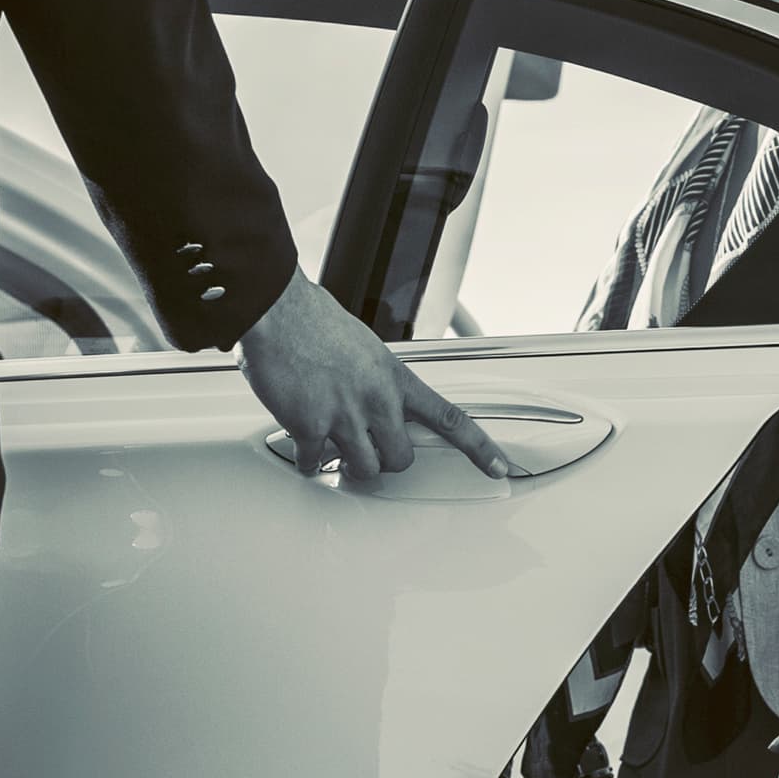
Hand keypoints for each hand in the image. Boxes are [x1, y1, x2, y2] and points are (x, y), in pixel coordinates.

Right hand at [239, 275, 514, 482]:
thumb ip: (377, 379)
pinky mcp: (311, 426)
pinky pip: (316, 463)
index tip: (499, 467)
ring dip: (348, 466)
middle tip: (369, 452)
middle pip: (401, 459)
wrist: (279, 309)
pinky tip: (304, 450)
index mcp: (396, 378)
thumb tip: (374, 398)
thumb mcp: (366, 347)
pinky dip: (308, 462)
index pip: (451, 419)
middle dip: (385, 461)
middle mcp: (378, 400)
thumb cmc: (315, 321)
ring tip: (335, 452)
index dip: (479, 448)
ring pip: (364, 468)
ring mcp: (346, 416)